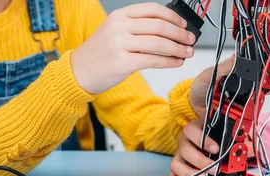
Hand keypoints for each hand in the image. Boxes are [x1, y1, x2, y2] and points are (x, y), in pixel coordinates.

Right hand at [71, 3, 195, 94]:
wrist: (79, 71)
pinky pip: (154, 60)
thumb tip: (170, 31)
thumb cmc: (101, 53)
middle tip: (190, 40)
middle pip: (159, 26)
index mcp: (120, 16)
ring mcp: (121, 44)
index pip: (153, 10)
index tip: (183, 24)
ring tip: (187, 53)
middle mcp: (120, 27)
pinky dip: (169, 62)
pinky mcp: (124, 63)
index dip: (173, 16)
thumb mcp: (115, 32)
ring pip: (159, 44)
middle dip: (180, 34)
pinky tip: (176, 62)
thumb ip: (138, 29)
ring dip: (178, 49)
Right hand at [168, 120, 253, 175]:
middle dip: (201, 162)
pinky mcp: (178, 168)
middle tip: (214, 170)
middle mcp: (185, 142)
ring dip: (190, 174)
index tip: (216, 149)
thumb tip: (250, 148)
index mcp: (196, 130)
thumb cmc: (217, 139)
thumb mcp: (228, 136)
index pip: (191, 130)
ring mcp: (180, 156)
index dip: (202, 141)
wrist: (210, 140)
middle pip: (184, 150)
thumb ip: (239, 141)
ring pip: (175, 164)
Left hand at [189, 57, 269, 118]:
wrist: (193, 108)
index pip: (254, 64)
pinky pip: (255, 107)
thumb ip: (223, 68)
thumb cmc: (199, 88)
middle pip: (263, 77)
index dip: (266, 60)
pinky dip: (262, 102)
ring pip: (263, 91)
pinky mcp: (243, 110)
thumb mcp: (209, 74)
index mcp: (235, 71)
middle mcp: (242, 83)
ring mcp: (244, 97)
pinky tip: (267, 96)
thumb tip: (237, 58)